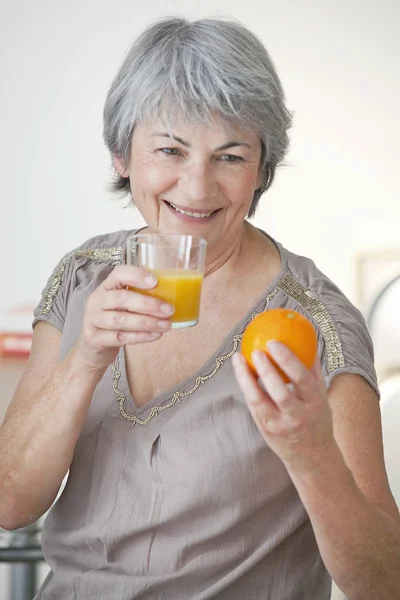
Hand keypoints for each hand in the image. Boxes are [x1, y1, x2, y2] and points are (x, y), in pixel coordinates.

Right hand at [75, 265, 173, 370]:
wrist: (93, 347)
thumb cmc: (115, 320)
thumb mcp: (123, 305)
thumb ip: (140, 296)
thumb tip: (173, 292)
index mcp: (106, 286)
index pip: (119, 273)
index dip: (136, 275)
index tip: (155, 282)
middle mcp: (96, 300)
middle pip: (121, 298)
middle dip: (148, 304)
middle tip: (169, 310)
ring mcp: (93, 319)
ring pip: (121, 320)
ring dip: (147, 322)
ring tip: (166, 325)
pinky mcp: (94, 339)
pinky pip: (119, 337)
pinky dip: (140, 337)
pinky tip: (155, 335)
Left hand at [232, 341, 335, 470]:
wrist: (312, 456)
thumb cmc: (316, 417)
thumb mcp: (321, 395)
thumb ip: (312, 369)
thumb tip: (305, 337)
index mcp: (315, 402)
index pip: (302, 379)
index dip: (287, 360)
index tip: (274, 342)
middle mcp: (298, 415)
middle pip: (280, 392)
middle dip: (267, 370)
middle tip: (256, 351)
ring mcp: (279, 425)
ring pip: (259, 400)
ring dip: (247, 378)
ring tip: (239, 358)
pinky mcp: (265, 429)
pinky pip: (252, 405)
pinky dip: (245, 387)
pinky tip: (240, 371)